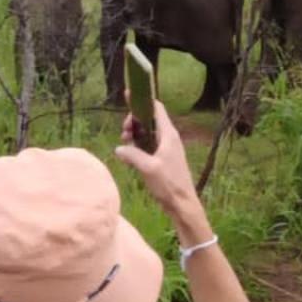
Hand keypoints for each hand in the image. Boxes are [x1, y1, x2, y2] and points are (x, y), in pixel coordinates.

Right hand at [115, 101, 200, 224]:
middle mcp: (168, 137)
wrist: (182, 203)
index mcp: (168, 134)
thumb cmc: (169, 184)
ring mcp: (166, 148)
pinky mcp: (163, 158)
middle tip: (123, 133)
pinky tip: (129, 155)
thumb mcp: (148, 168)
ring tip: (124, 143)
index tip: (127, 98)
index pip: (156, 108)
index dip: (142, 100)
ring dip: (134, 135)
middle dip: (133, 121)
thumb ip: (132, 155)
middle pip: (148, 119)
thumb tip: (119, 148)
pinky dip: (138, 146)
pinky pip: (148, 145)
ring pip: (147, 133)